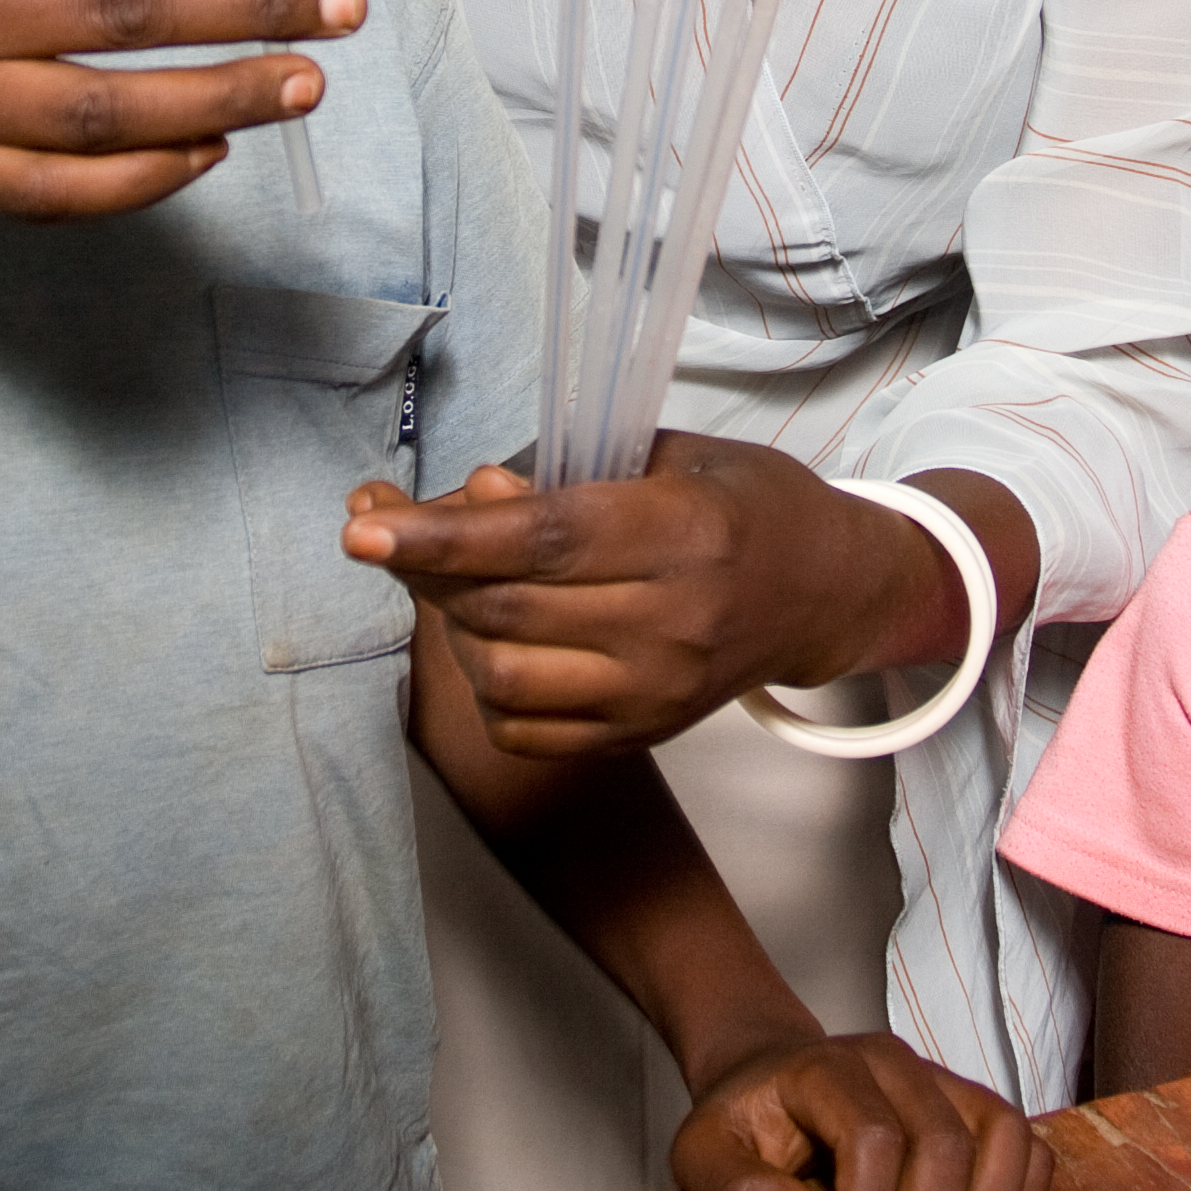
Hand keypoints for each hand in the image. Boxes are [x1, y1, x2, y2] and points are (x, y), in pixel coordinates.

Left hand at [342, 439, 959, 757]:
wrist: (827, 591)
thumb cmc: (745, 505)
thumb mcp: (670, 455)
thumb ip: (565, 478)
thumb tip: (472, 497)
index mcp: (684, 533)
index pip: (543, 540)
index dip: (444, 534)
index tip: (364, 526)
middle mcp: (673, 623)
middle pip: (507, 609)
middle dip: (426, 570)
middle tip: (391, 529)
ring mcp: (658, 692)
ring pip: (503, 675)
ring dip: (452, 626)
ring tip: (458, 580)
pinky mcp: (643, 735)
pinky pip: (525, 729)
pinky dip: (485, 686)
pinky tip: (495, 638)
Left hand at [672, 1032, 1052, 1190]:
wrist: (768, 1075)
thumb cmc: (741, 1123)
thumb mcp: (704, 1155)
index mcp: (825, 1068)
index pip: (873, 1137)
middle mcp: (894, 1062)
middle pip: (944, 1142)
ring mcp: (941, 1080)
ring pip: (1003, 1135)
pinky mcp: (972, 1107)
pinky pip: (1028, 1144)